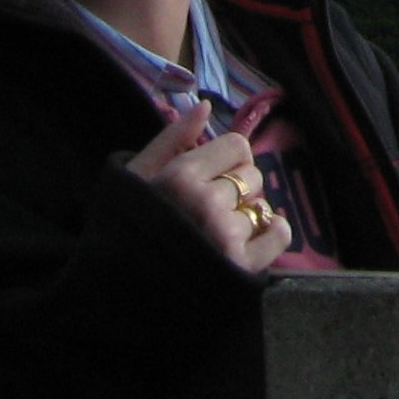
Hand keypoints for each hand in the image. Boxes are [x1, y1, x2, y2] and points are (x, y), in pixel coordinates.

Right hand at [126, 104, 292, 272]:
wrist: (118, 291)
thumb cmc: (125, 228)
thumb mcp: (137, 177)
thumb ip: (171, 139)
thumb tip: (204, 106)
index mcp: (181, 176)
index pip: (237, 146)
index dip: (226, 160)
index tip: (211, 176)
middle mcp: (207, 203)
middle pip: (252, 175)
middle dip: (236, 188)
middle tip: (210, 209)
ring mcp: (226, 236)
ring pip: (261, 206)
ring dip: (245, 215)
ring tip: (218, 231)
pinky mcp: (241, 267)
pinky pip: (280, 236)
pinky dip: (274, 234)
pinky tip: (255, 238)